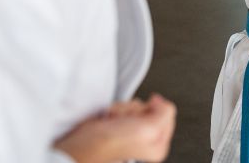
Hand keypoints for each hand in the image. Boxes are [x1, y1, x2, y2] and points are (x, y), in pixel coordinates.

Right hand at [54, 94, 176, 162]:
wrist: (82, 145)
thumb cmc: (110, 145)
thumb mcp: (148, 130)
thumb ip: (164, 114)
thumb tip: (162, 102)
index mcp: (158, 144)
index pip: (166, 112)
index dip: (154, 108)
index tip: (143, 115)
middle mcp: (145, 139)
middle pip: (149, 107)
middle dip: (135, 110)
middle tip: (126, 121)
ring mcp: (130, 132)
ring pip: (133, 106)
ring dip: (122, 110)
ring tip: (114, 122)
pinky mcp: (116, 126)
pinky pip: (120, 108)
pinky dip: (114, 110)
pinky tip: (108, 121)